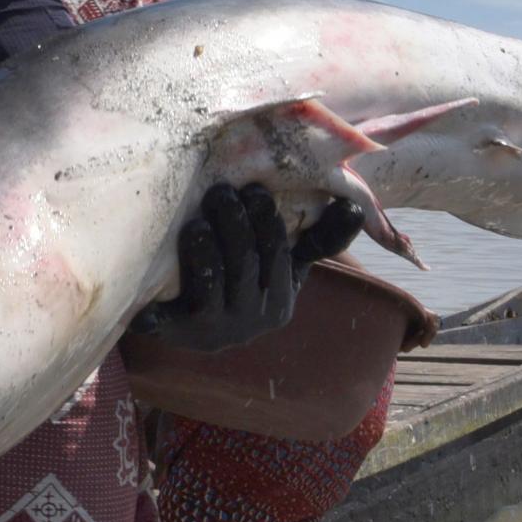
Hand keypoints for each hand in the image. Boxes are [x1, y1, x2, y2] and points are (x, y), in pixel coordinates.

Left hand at [130, 187, 361, 352]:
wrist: (187, 325)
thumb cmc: (241, 281)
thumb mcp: (280, 266)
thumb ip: (315, 238)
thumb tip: (356, 209)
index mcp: (280, 300)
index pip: (278, 258)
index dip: (268, 223)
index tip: (255, 189)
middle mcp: (253, 318)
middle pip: (246, 266)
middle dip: (236, 226)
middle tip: (221, 190)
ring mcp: (217, 328)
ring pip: (215, 282)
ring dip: (207, 250)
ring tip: (197, 221)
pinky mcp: (181, 332)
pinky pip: (178, 304)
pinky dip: (174, 282)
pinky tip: (166, 257)